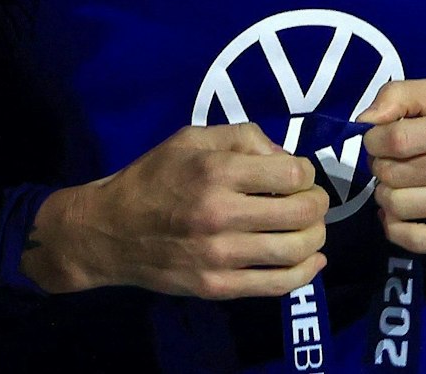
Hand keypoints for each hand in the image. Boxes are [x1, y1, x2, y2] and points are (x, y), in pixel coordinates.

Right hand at [22, 123, 329, 298]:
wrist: (107, 232)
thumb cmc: (154, 177)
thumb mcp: (194, 139)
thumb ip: (244, 137)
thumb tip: (286, 157)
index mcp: (217, 172)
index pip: (293, 175)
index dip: (305, 173)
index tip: (297, 175)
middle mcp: (220, 214)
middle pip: (302, 213)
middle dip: (318, 203)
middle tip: (311, 200)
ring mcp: (218, 256)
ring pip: (295, 251)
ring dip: (316, 237)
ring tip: (311, 228)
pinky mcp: (215, 287)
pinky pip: (275, 285)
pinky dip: (304, 274)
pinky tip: (313, 260)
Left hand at [360, 78, 425, 252]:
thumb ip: (400, 95)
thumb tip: (364, 122)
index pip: (396, 140)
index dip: (375, 142)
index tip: (380, 141)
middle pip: (394, 175)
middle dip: (382, 168)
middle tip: (395, 164)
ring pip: (398, 208)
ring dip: (386, 197)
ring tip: (400, 187)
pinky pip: (413, 240)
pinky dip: (395, 227)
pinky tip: (401, 214)